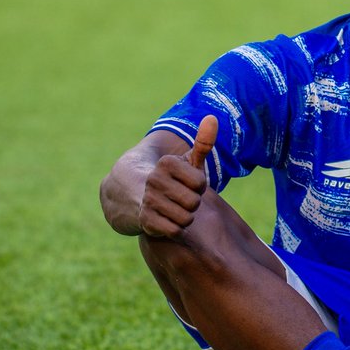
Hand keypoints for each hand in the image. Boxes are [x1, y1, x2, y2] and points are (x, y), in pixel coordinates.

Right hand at [138, 115, 218, 237]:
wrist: (136, 197)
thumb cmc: (173, 179)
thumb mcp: (188, 161)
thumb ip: (203, 142)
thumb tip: (213, 118)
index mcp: (166, 163)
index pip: (200, 183)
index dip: (199, 187)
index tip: (189, 184)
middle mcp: (154, 180)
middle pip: (194, 202)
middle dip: (192, 203)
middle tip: (182, 199)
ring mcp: (148, 200)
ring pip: (186, 218)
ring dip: (185, 218)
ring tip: (175, 210)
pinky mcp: (145, 221)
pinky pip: (175, 231)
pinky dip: (176, 230)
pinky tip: (168, 221)